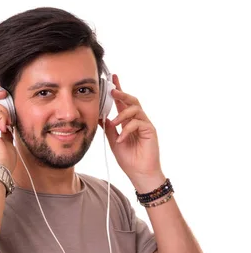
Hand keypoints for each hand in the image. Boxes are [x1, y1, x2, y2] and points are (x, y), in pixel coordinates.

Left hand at [98, 74, 163, 188]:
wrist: (139, 173)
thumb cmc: (129, 159)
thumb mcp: (114, 142)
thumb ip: (109, 129)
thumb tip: (102, 117)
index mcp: (128, 122)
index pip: (123, 103)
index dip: (118, 90)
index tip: (112, 79)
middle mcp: (138, 120)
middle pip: (131, 100)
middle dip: (122, 93)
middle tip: (112, 90)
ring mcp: (145, 124)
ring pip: (135, 109)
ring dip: (122, 114)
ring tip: (114, 123)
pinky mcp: (150, 130)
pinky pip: (138, 123)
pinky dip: (127, 129)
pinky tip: (121, 139)